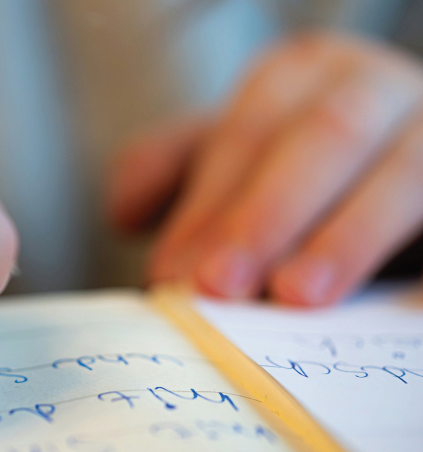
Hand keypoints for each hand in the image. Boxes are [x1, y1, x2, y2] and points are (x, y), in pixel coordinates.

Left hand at [108, 33, 422, 304]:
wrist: (401, 141)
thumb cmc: (301, 159)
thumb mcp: (236, 151)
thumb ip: (176, 170)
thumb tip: (123, 214)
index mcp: (302, 75)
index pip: (249, 134)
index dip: (210, 205)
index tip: (172, 274)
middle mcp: (371, 87)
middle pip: (320, 140)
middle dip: (263, 215)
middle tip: (216, 287)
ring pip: (401, 174)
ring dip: (346, 238)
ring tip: (295, 297)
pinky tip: (403, 310)